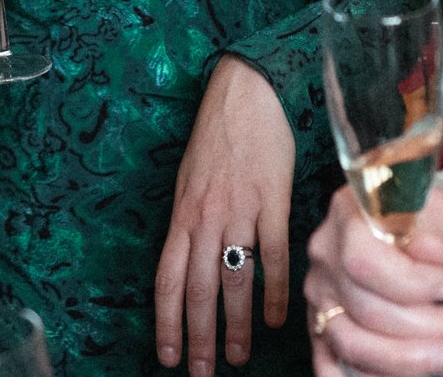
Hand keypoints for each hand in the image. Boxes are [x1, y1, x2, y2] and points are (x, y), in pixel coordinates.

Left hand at [155, 55, 294, 374]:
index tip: (168, 355)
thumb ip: (189, 223)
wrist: (246, 92)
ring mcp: (239, 210)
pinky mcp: (272, 200)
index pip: (167, 279)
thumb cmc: (216, 137)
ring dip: (234, 325)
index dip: (166, 321)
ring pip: (234, 279)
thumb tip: (190, 266)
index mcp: (181, 214)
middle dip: (198, 337)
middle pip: (198, 290)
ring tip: (236, 358)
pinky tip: (276, 318)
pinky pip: (272, 254)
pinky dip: (274, 290)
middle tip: (201, 373)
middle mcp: (205, 218)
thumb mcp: (189, 180)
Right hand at [302, 186, 442, 376]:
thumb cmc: (423, 221)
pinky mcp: (321, 328)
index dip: (414, 284)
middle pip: (365, 309)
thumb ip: (433, 229)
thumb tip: (430, 253)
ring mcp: (319, 296)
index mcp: (346, 217)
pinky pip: (332, 367)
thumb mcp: (436, 210)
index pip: (364, 261)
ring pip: (352, 345)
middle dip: (427, 326)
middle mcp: (324, 257)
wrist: (408, 230)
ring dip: (408, 360)